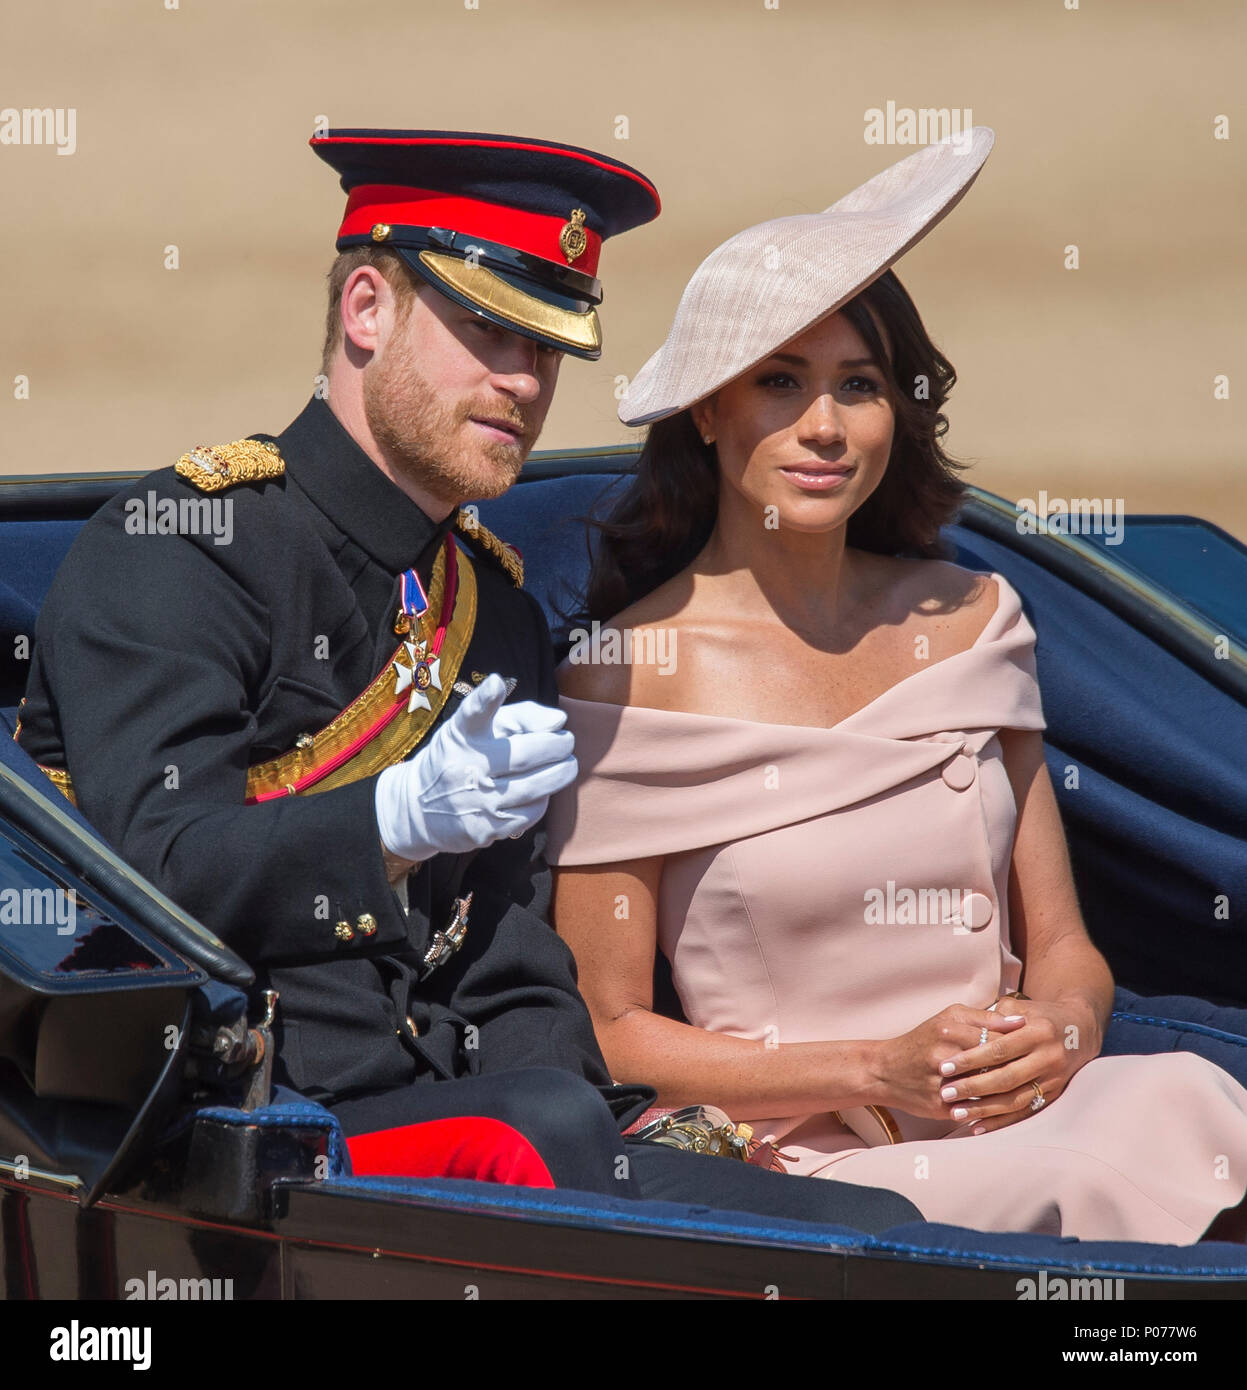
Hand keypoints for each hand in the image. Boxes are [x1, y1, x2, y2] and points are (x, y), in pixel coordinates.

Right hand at [374, 674, 577, 860]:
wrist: (419, 808)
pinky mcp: (484, 830)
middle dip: (557, 746)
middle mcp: (465, 767)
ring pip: (535, 786)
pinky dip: (543, 799)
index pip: (472, 714)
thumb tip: (559, 722)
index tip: (496, 684)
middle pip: (525, 754)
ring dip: (560, 774)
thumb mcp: (478, 729)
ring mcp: (474, 801)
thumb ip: (520, 716)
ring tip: (567, 764)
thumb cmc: (461, 758)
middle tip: (567, 742)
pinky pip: (530, 813)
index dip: (485, 698)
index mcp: (461, 735)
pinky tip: (541, 791)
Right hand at [867, 1005, 1027, 1119]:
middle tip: (1036, 1067)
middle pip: (995, 1064)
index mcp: (948, 1030)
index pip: (996, 1037)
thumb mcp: (947, 1018)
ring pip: (989, 1089)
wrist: (884, 1070)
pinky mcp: (941, 1106)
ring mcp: (943, 1083)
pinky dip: (993, 1107)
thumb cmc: (921, 1040)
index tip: (1036, 1045)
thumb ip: (982, 1016)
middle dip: (1018, 1066)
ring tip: (1026, 1085)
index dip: (1019, 1043)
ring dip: (1009, 1088)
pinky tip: (1008, 1103)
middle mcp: (945, 1056)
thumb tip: (1019, 1020)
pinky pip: (976, 1108)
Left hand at [934, 996, 1102, 1134]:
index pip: (999, 1049)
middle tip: (946, 1093)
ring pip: (1015, 1100)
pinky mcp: (1054, 1095)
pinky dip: (1001, 1122)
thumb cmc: (1040, 1014)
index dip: (970, 1059)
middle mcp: (1048, 1058)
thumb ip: (993, 1017)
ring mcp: (1054, 1080)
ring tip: (956, 1113)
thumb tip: (963, 1029)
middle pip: (1006, 1078)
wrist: (1080, 1029)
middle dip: (973, 1087)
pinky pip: (1025, 1113)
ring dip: (984, 1110)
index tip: (945, 1067)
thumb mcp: (1020, 1006)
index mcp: (1038, 1033)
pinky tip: (978, 1127)